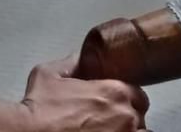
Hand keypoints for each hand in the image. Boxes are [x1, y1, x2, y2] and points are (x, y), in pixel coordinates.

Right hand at [16, 57, 148, 130]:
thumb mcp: (50, 74)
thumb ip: (70, 63)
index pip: (138, 95)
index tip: (116, 106)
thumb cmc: (39, 109)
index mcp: (114, 92)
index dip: (127, 101)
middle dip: (130, 119)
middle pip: (141, 117)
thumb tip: (78, 58)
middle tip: (112, 123)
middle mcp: (125, 117)